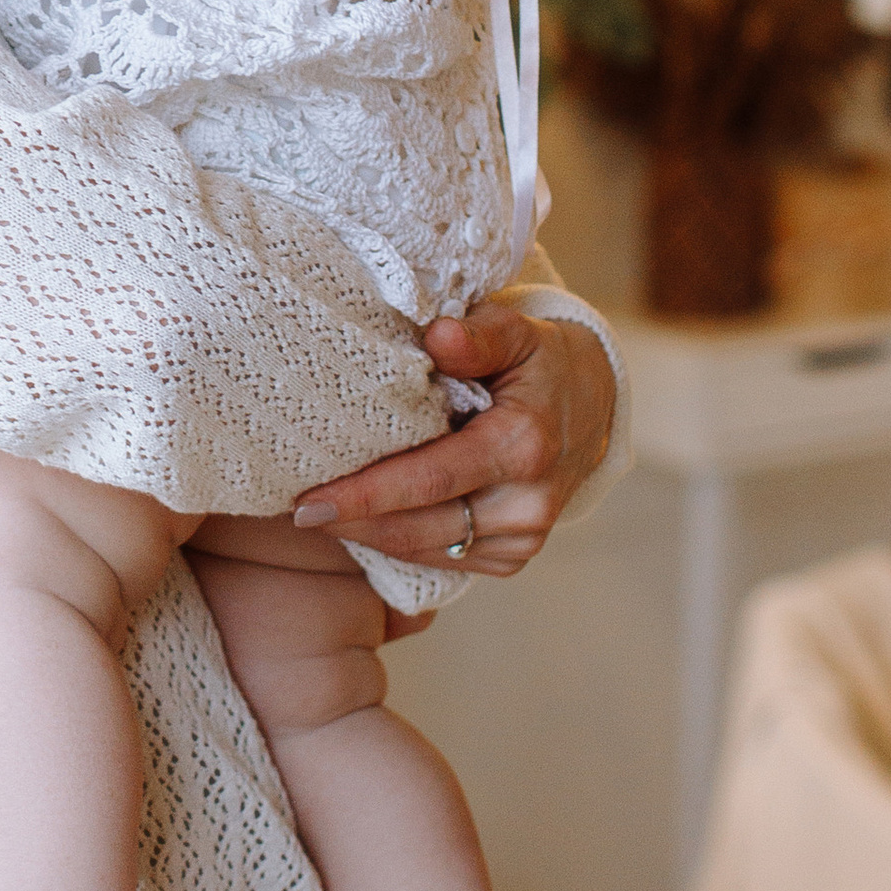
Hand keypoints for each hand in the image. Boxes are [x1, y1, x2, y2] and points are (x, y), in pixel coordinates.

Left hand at [290, 304, 617, 580]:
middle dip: (354, 523)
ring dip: (372, 537)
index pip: (429, 481)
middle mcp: (528, 502)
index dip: (364, 495)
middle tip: (297, 510)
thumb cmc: (540, 361)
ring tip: (322, 516)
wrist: (593, 404)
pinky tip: (367, 524)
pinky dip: (403, 545)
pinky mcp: (517, 555)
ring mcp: (525, 536)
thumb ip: (478, 335)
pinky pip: (446, 559)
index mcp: (523, 446)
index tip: (309, 501)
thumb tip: (437, 335)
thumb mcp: (517, 331)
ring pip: (429, 551)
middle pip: (421, 528)